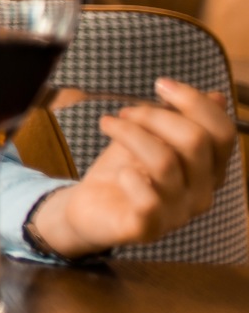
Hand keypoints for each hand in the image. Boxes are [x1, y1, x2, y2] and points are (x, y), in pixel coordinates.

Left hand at [30, 79, 236, 257]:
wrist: (89, 208)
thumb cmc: (124, 169)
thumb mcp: (150, 137)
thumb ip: (179, 120)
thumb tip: (217, 97)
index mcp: (208, 169)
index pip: (222, 131)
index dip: (194, 101)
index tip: (160, 84)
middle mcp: (201, 192)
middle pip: (196, 141)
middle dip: (155, 115)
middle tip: (126, 112)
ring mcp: (177, 213)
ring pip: (165, 161)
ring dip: (130, 133)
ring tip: (108, 124)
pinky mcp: (149, 228)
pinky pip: (148, 199)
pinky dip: (128, 176)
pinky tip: (119, 172)